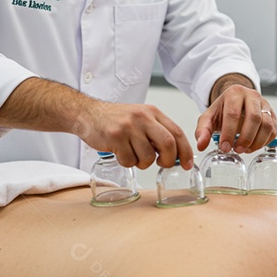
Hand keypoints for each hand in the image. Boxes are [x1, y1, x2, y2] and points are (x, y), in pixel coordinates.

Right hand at [75, 102, 193, 169]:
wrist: (88, 113)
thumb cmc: (117, 119)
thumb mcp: (141, 118)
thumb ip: (158, 132)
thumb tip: (177, 154)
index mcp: (153, 112)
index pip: (178, 132)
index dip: (186, 151)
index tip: (188, 164)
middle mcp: (143, 117)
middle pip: (168, 144)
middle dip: (169, 160)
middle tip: (163, 164)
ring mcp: (129, 127)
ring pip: (148, 157)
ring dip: (143, 163)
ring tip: (133, 154)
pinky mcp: (115, 137)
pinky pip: (129, 161)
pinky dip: (127, 163)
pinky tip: (121, 153)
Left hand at [195, 84, 276, 153]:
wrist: (236, 103)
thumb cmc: (223, 110)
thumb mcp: (209, 118)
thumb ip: (202, 130)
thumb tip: (200, 145)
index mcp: (234, 93)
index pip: (233, 113)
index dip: (229, 132)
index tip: (224, 147)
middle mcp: (252, 96)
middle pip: (254, 117)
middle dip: (245, 137)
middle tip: (237, 150)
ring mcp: (264, 105)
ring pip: (266, 124)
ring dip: (256, 141)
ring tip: (244, 149)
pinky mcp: (272, 115)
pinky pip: (273, 130)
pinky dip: (264, 142)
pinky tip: (252, 146)